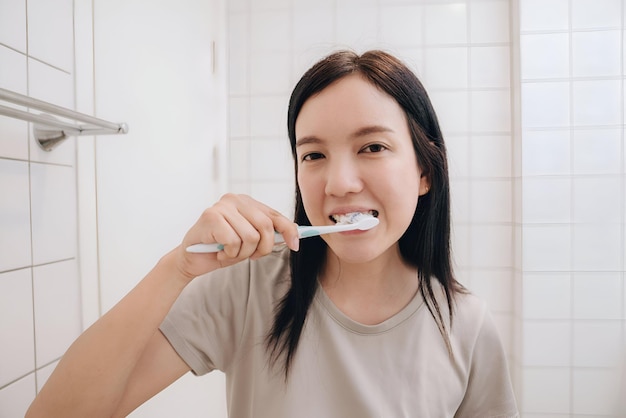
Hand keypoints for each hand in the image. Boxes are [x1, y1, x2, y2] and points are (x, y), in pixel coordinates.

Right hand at [174, 194, 298, 280]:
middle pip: (266, 226)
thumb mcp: (249, 242)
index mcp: (247, 202)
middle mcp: (235, 199)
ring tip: (228, 252)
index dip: (289, 230)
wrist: (191, 260)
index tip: (295, 245)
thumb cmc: (220, 249)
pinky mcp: (210, 217)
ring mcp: (222, 206)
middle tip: (249, 256)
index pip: (275, 215)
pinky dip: (228, 253)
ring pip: (250, 237)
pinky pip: (234, 242)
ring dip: (241, 253)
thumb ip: (267, 235)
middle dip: (262, 248)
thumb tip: (293, 236)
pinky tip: (218, 251)